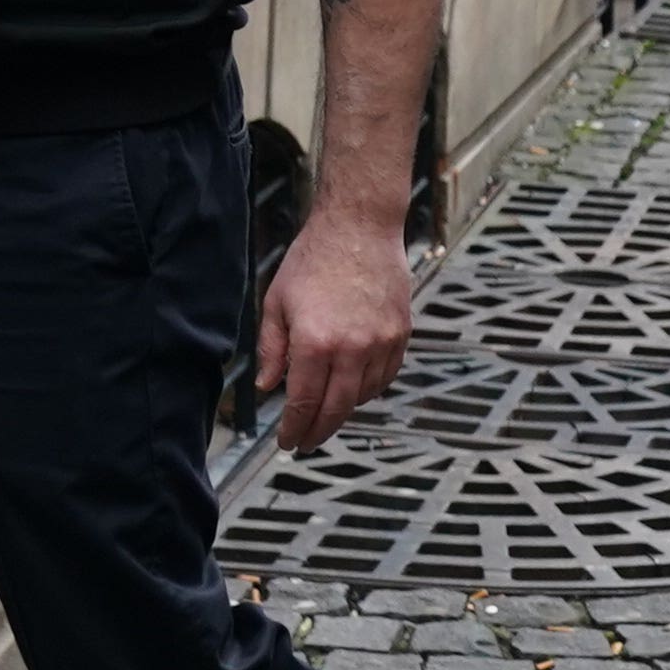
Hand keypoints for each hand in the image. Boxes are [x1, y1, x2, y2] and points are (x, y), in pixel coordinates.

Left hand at [257, 207, 412, 453]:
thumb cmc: (313, 260)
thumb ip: (272, 349)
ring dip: (343, 410)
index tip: (286, 442)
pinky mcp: (400, 335)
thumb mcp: (277, 302)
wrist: (359, 227)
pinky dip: (368, 391)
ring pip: (363, 396)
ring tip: (326, 412)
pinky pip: (385, 377)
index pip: (303, 402)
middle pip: (336, 409)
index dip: (294, 428)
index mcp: (314, 341)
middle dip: (318, 431)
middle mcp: (351, 348)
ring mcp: (381, 343)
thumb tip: (269, 386)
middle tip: (305, 442)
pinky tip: (352, 390)